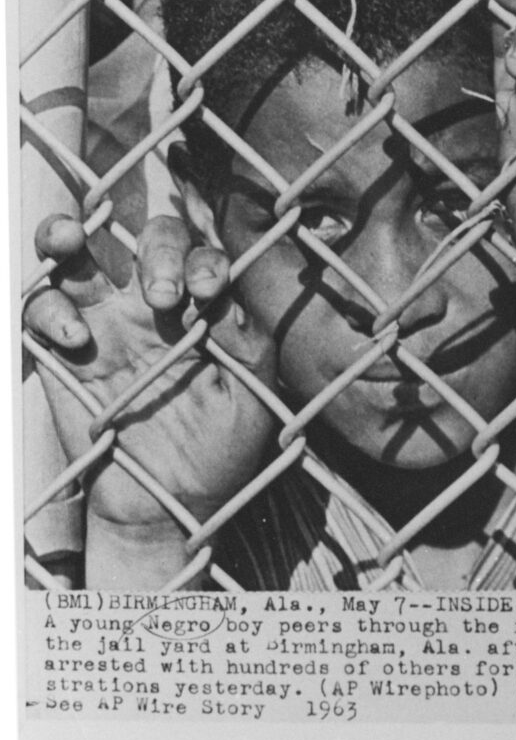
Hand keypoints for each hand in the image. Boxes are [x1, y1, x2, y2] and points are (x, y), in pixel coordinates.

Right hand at [24, 215, 276, 585]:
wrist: (171, 506)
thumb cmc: (221, 446)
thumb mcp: (251, 394)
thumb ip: (244, 339)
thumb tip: (220, 294)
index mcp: (202, 307)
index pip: (203, 254)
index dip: (204, 259)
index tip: (207, 291)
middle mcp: (152, 304)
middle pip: (150, 239)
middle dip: (158, 250)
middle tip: (164, 295)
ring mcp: (103, 323)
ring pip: (77, 254)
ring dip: (67, 233)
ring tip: (71, 237)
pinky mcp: (61, 355)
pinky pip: (39, 309)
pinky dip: (49, 308)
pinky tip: (76, 336)